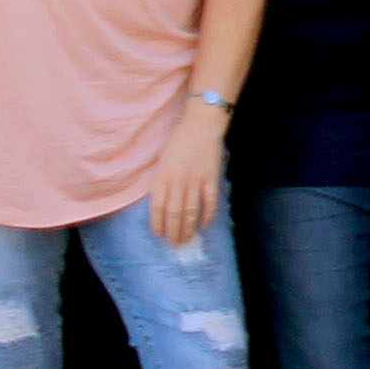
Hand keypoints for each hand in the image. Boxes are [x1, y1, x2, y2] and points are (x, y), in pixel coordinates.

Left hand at [148, 101, 228, 246]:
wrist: (201, 124)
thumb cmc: (179, 140)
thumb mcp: (163, 159)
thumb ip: (161, 180)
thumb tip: (162, 203)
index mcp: (163, 176)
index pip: (158, 207)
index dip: (158, 223)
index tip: (159, 234)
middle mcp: (178, 181)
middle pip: (174, 213)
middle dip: (173, 231)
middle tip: (174, 244)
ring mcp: (196, 180)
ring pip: (191, 211)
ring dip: (189, 228)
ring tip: (187, 239)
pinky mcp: (211, 178)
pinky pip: (210, 202)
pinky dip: (208, 215)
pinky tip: (205, 225)